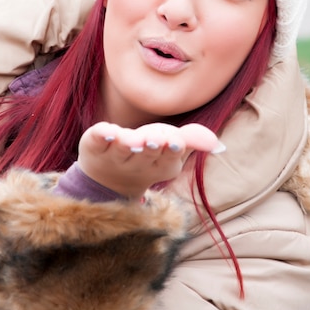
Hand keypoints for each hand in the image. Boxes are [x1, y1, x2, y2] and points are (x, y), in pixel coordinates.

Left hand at [77, 122, 225, 198]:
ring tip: (131, 138)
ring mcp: (114, 156)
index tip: (175, 143)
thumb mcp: (173, 149)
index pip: (168, 157)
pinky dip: (100, 135)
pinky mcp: (94, 146)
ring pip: (121, 149)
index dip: (171, 149)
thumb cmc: (148, 156)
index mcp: (160, 164)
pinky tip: (105, 131)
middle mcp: (137, 162)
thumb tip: (215, 142)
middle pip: (145, 154)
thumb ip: (192, 140)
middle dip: (150, 146)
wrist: (107, 179)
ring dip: (126, 143)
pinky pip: (96, 141)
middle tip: (154, 140)